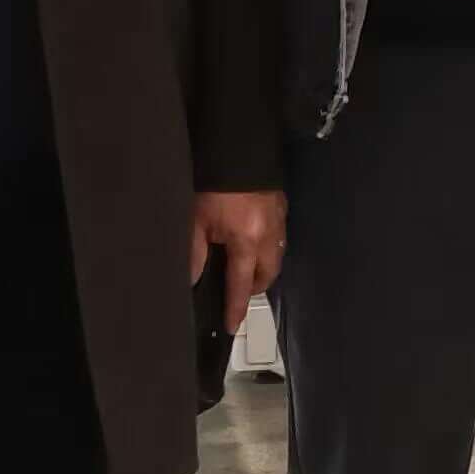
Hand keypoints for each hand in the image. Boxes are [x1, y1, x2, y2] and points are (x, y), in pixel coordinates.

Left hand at [190, 188, 286, 324]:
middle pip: (267, 276)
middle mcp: (268, 237)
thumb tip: (192, 279)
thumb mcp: (196, 219)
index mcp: (246, 241)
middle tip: (238, 291)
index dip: (235, 307)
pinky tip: (254, 242)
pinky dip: (267, 248)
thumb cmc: (214, 185)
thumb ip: (194, 252)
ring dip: (263, 268)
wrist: (239, 148)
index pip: (241, 285)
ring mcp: (279, 222)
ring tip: (245, 268)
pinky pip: (278, 239)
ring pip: (276, 258)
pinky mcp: (282, 207)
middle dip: (254, 288)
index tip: (231, 325)